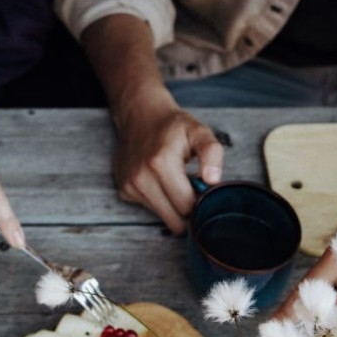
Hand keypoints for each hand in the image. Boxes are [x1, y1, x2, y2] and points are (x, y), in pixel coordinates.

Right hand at [112, 96, 224, 232]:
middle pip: (175, 220)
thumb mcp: (198, 131)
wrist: (140, 116)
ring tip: (175, 182)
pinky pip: (149, 209)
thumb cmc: (172, 126)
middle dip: (187, 209)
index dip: (200, 201)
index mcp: (161, 163)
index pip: (187, 206)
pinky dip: (158, 200)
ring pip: (162, 217)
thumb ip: (212, 153)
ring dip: (172, 206)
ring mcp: (130, 185)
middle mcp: (141, 177)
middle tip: (191, 187)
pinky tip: (159, 181)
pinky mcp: (124, 190)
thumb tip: (213, 180)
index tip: (202, 188)